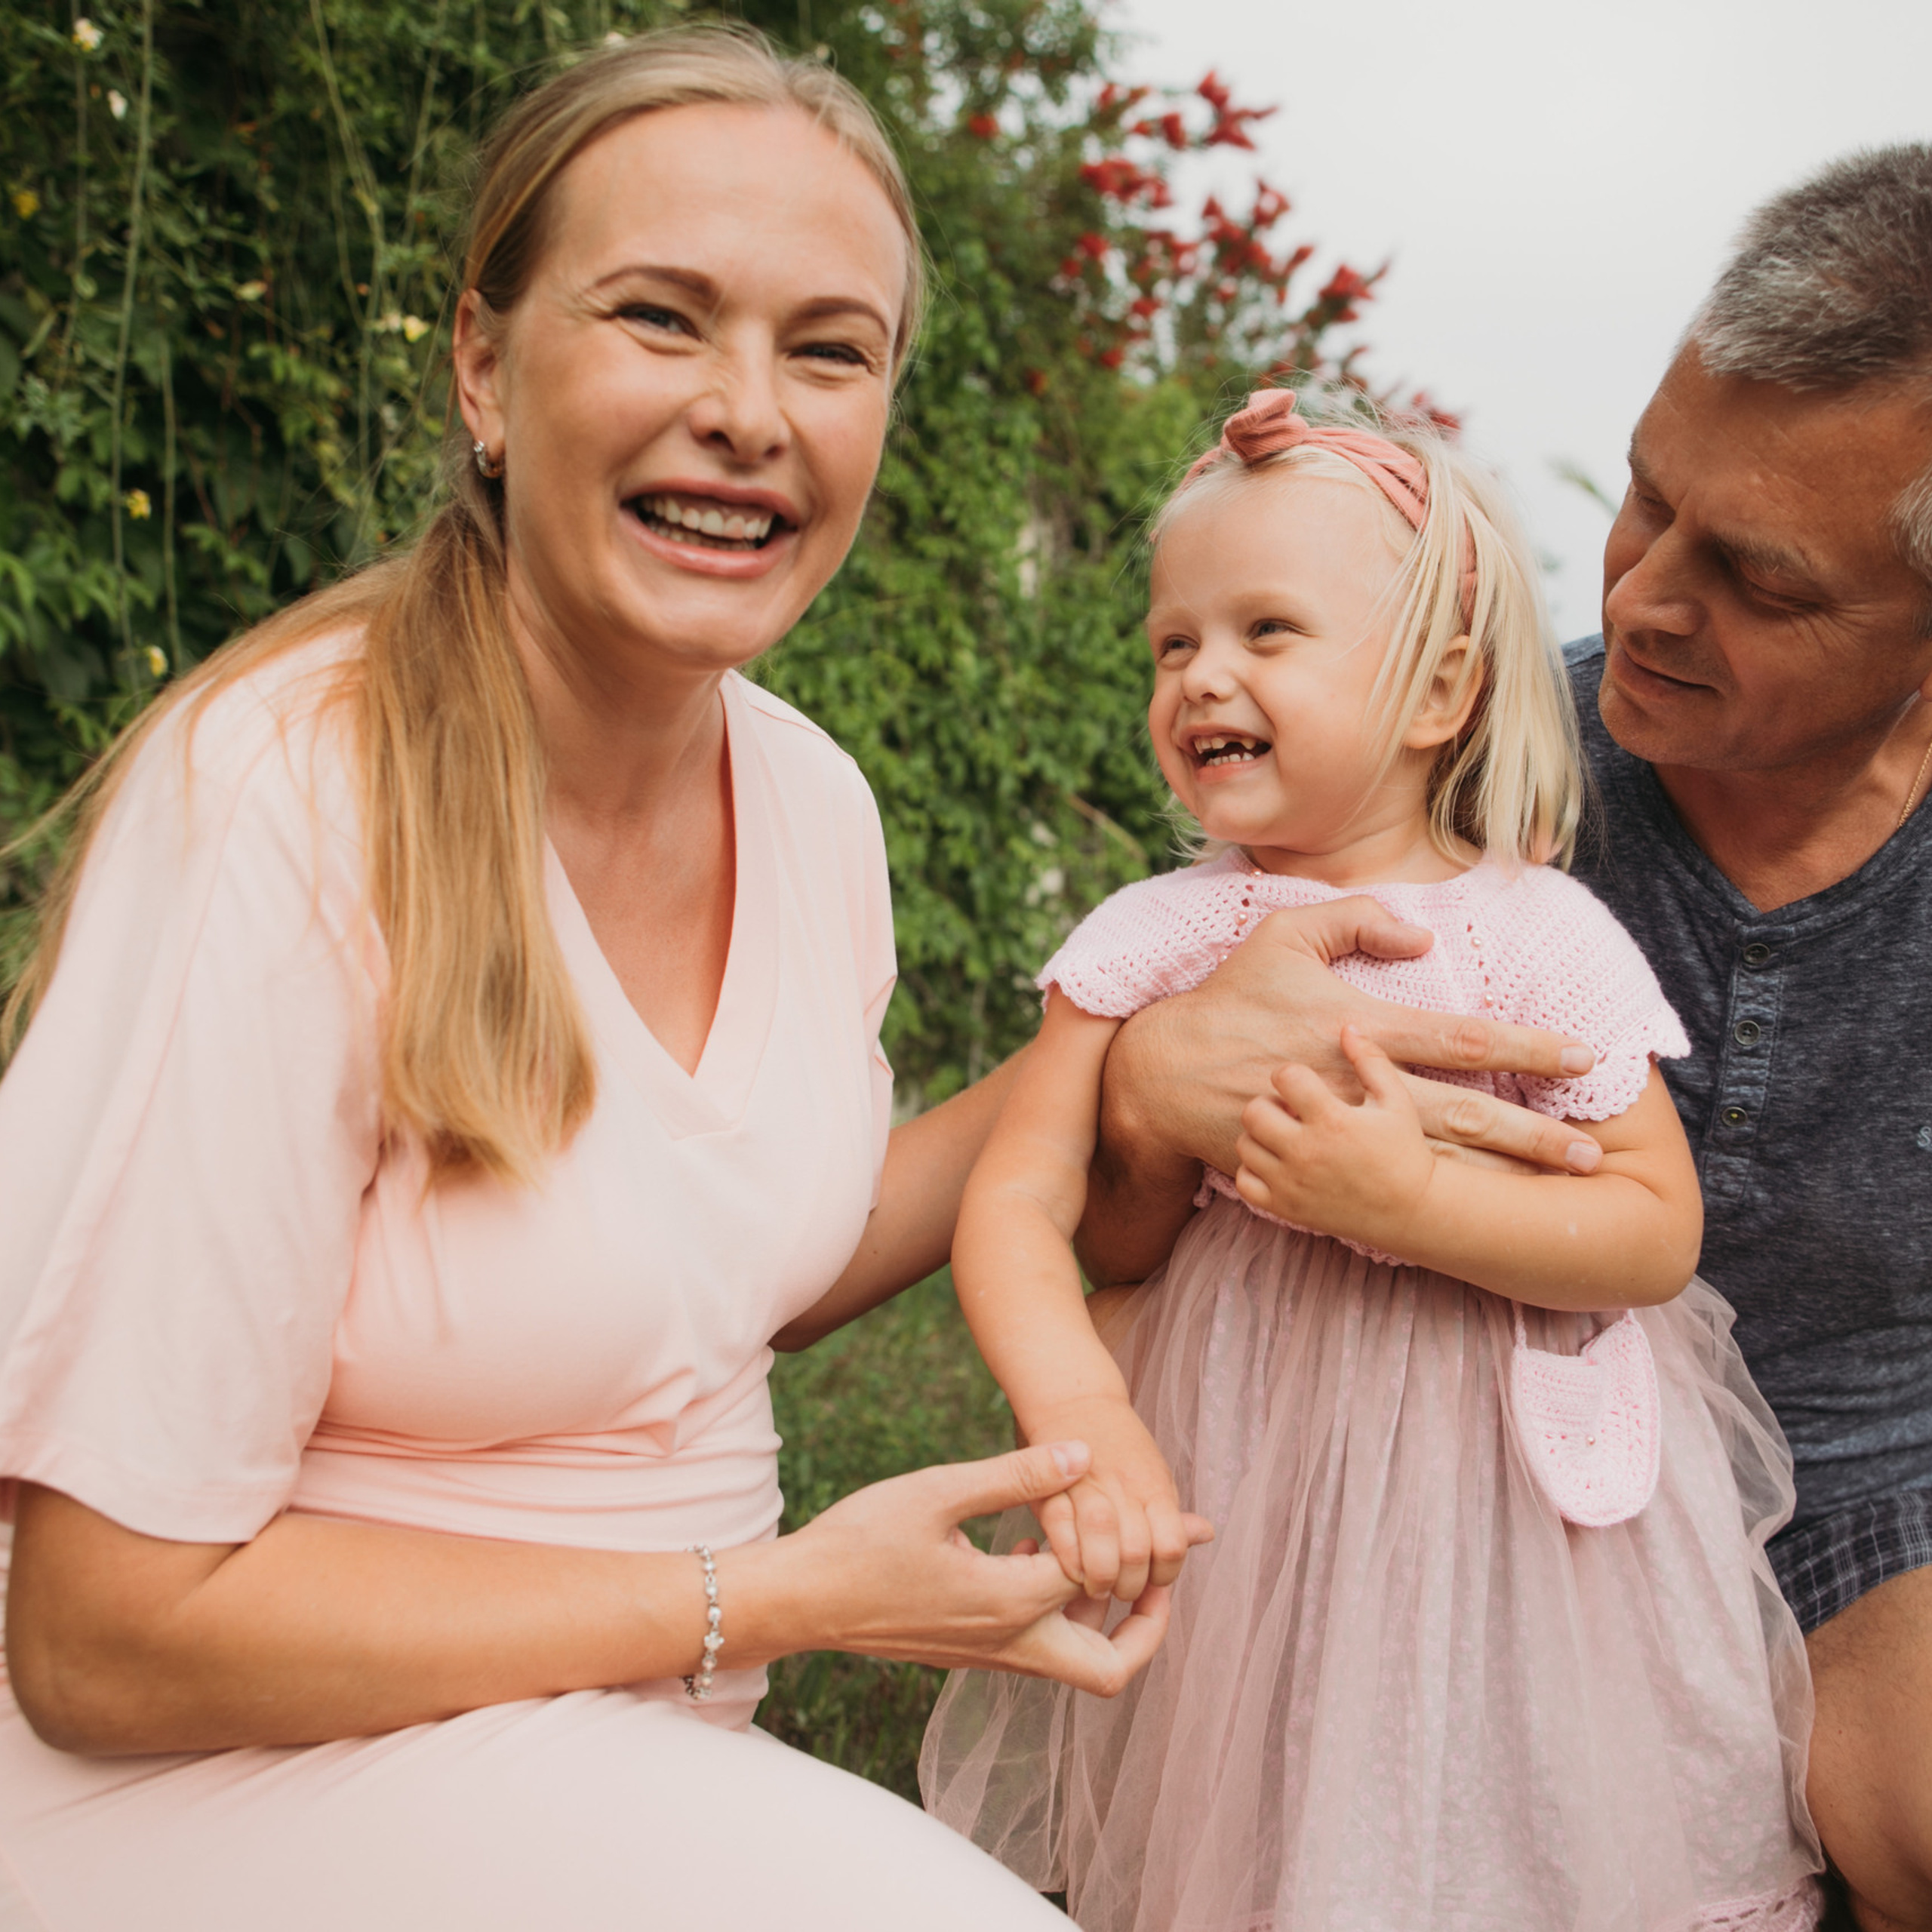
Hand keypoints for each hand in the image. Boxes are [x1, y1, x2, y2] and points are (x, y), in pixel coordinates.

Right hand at [787, 1440, 1187, 1696]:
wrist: (799, 1600)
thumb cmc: (861, 1541)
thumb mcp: (939, 1490)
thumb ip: (1015, 1475)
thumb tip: (1081, 1455)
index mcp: (1010, 1600)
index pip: (1104, 1577)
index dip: (1150, 1543)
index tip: (1192, 1525)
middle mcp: (1008, 1641)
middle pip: (1109, 1668)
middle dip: (1148, 1629)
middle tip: (1160, 1579)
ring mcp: (985, 1653)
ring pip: (1074, 1662)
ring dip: (1104, 1619)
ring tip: (1110, 1553)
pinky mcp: (965, 1650)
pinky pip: (1035, 1646)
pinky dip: (1058, 1611)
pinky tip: (1032, 1551)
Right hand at [1022, 1394, 1209, 1602]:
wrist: (1074, 1399)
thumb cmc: (1119, 1444)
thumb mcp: (1155, 1471)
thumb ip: (1173, 1512)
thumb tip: (1206, 1535)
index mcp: (1154, 1487)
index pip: (1173, 1547)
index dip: (1164, 1575)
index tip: (1152, 1580)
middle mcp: (1123, 1490)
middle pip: (1137, 1555)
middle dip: (1130, 1587)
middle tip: (1122, 1589)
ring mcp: (1086, 1491)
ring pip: (1102, 1551)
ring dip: (1101, 1581)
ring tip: (1098, 1585)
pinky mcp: (1050, 1492)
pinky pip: (1062, 1537)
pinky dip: (1069, 1562)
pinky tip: (1073, 1569)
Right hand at [1104, 897, 1601, 1178]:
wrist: (1161, 1074)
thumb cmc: (1227, 998)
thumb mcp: (1282, 935)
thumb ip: (1354, 919)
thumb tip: (1424, 935)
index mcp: (1361, 1026)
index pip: (1465, 1039)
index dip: (1530, 1047)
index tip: (1585, 1057)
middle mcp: (1361, 1085)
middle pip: (1467, 1114)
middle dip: (1536, 1134)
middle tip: (1595, 1154)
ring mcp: (1341, 1132)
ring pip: (1436, 1161)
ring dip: (1500, 1176)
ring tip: (1556, 1193)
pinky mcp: (1319, 1164)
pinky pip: (1387, 1188)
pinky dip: (1437, 1203)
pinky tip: (1478, 1220)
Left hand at [1234, 1025, 1436, 1250]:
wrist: (1411, 1210)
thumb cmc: (1404, 1150)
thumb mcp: (1395, 1100)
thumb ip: (1371, 1060)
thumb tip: (1347, 1026)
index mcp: (1333, 1120)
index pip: (1285, 1077)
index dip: (1291, 1075)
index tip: (1303, 1084)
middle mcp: (1307, 1152)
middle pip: (1254, 1111)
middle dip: (1269, 1104)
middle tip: (1289, 1110)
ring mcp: (1292, 1183)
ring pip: (1245, 1145)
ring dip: (1260, 1135)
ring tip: (1285, 1136)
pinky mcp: (1285, 1208)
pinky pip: (1244, 1181)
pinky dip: (1253, 1170)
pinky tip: (1277, 1163)